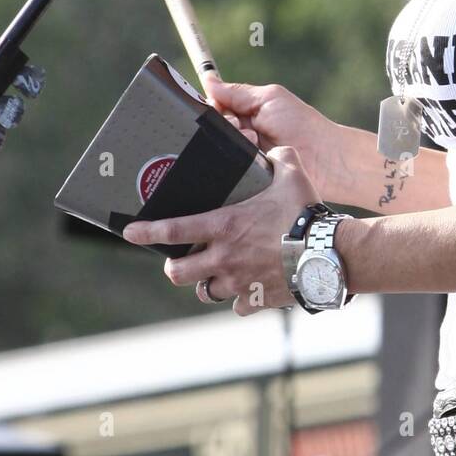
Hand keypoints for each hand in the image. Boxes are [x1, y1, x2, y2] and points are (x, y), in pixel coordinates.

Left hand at [122, 145, 321, 314]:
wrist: (326, 253)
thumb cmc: (305, 211)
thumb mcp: (291, 174)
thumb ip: (279, 159)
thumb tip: (278, 149)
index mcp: (224, 226)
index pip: (174, 230)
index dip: (147, 232)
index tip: (129, 232)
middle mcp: (224, 258)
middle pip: (179, 273)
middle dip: (175, 268)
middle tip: (179, 261)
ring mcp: (239, 282)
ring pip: (206, 292)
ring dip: (208, 284)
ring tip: (216, 274)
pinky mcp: (257, 299)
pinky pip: (239, 306)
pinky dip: (242, 300)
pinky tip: (250, 290)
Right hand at [200, 75, 340, 195]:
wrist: (322, 158)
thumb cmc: (301, 125)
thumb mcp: (269, 98)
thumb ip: (238, 92)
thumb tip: (208, 80)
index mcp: (245, 112)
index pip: (215, 106)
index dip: (215, 106)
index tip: (223, 108)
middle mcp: (241, 133)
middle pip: (213, 127)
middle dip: (225, 124)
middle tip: (242, 126)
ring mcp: (242, 155)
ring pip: (218, 148)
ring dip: (234, 142)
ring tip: (254, 141)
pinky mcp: (244, 176)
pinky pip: (226, 168)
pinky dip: (235, 161)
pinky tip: (252, 158)